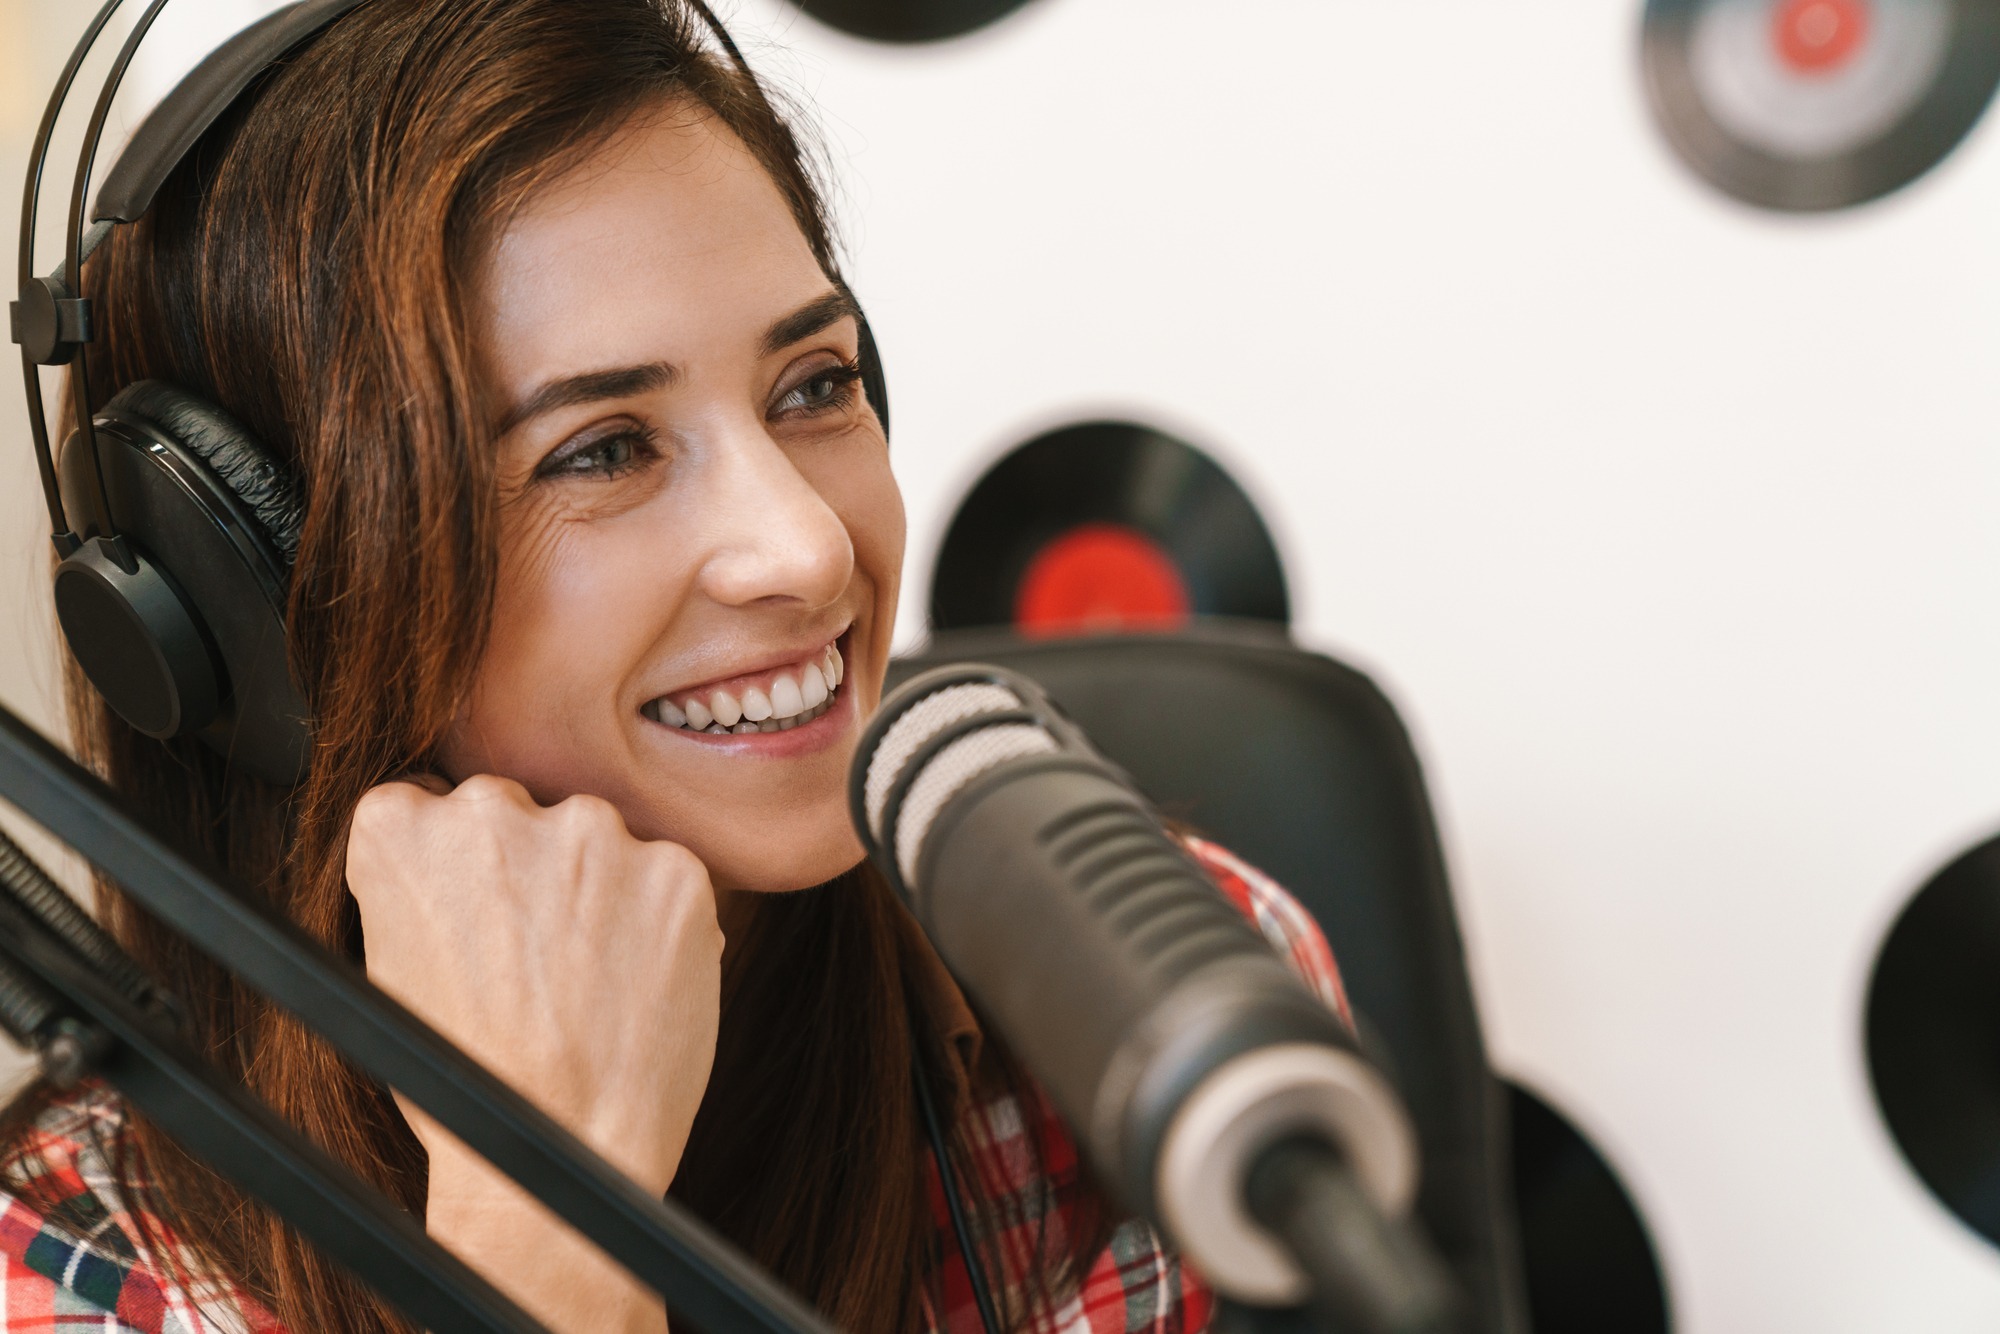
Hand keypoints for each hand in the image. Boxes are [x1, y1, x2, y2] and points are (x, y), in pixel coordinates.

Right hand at [346, 774, 721, 1330]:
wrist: (562, 1149)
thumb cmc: (469, 1080)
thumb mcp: (389, 970)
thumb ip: (422, 883)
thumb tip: (452, 842)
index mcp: (397, 827)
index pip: (431, 806)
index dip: (456, 869)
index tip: (472, 915)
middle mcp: (492, 808)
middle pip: (519, 813)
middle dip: (529, 870)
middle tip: (535, 960)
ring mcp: (589, 832)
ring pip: (597, 843)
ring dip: (598, 890)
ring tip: (586, 984)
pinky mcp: (674, 867)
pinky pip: (665, 878)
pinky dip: (658, 922)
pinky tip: (635, 985)